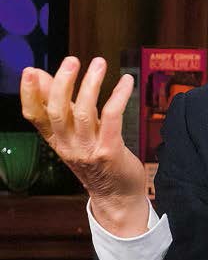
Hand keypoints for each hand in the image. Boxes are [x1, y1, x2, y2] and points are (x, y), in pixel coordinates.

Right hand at [20, 56, 148, 234]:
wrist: (118, 197)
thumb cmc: (98, 161)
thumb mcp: (74, 133)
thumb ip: (60, 105)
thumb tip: (40, 75)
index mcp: (56, 140)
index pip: (34, 116)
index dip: (29, 93)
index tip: (30, 71)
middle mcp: (68, 146)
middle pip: (57, 111)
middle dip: (62, 83)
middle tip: (72, 61)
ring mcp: (89, 150)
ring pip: (84, 112)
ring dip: (90, 84)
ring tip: (98, 63)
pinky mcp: (110, 152)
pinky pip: (112, 118)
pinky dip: (118, 96)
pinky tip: (125, 81)